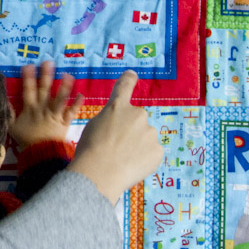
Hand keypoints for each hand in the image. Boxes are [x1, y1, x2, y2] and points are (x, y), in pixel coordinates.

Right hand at [11, 61, 83, 147]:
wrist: (40, 154)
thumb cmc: (27, 139)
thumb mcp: (12, 127)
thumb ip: (9, 113)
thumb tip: (5, 100)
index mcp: (30, 109)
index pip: (28, 90)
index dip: (28, 78)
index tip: (29, 65)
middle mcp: (43, 109)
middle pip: (44, 90)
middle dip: (46, 75)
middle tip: (49, 62)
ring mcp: (55, 115)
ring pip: (59, 99)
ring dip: (64, 87)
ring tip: (68, 75)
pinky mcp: (64, 122)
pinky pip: (71, 113)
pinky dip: (76, 105)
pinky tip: (81, 95)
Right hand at [66, 71, 162, 204]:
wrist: (99, 174)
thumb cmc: (90, 150)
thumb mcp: (94, 125)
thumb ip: (111, 119)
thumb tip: (121, 126)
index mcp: (117, 106)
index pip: (125, 85)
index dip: (129, 78)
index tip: (132, 74)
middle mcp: (137, 114)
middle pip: (136, 120)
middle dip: (131, 130)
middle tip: (117, 146)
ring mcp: (150, 132)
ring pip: (145, 137)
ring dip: (137, 145)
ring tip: (122, 159)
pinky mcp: (158, 150)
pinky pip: (151, 153)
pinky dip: (144, 158)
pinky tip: (131, 165)